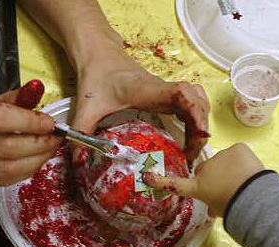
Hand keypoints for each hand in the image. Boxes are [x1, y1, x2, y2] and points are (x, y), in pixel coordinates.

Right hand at [0, 81, 61, 185]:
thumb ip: (10, 99)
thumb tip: (38, 90)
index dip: (30, 122)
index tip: (49, 122)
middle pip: (8, 148)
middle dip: (39, 143)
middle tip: (55, 137)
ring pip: (10, 168)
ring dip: (37, 159)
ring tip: (49, 148)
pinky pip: (7, 179)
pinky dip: (27, 169)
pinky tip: (35, 159)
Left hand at [70, 49, 209, 163]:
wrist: (98, 55)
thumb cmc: (96, 77)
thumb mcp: (86, 107)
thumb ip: (81, 132)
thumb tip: (77, 159)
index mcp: (148, 90)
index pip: (181, 94)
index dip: (196, 112)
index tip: (200, 135)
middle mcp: (163, 89)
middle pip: (197, 101)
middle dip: (201, 127)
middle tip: (191, 153)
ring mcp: (167, 91)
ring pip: (197, 102)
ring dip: (201, 124)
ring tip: (191, 148)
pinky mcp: (166, 95)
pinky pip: (190, 105)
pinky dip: (195, 121)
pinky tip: (187, 138)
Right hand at [144, 143, 264, 216]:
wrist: (252, 196)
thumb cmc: (233, 207)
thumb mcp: (219, 211)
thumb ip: (213, 207)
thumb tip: (211, 211)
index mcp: (198, 187)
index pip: (176, 185)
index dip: (161, 181)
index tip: (148, 177)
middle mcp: (206, 169)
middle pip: (206, 170)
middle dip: (215, 176)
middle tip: (228, 188)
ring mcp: (221, 156)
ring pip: (224, 161)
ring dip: (230, 168)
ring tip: (243, 181)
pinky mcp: (236, 148)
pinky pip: (238, 153)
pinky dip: (243, 160)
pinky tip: (250, 171)